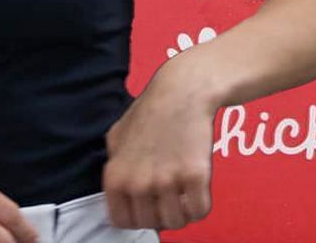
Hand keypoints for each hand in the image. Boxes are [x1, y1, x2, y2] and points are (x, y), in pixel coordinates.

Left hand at [102, 60, 217, 230]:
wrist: (182, 91)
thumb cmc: (151, 110)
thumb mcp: (117, 136)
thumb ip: (115, 164)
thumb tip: (118, 189)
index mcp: (115, 177)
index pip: (123, 221)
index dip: (138, 215)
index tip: (148, 205)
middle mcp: (138, 183)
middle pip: (151, 224)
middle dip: (162, 212)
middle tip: (170, 195)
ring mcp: (167, 181)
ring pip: (176, 222)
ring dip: (183, 211)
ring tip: (184, 192)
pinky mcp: (195, 176)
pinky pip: (200, 211)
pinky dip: (201, 204)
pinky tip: (198, 188)